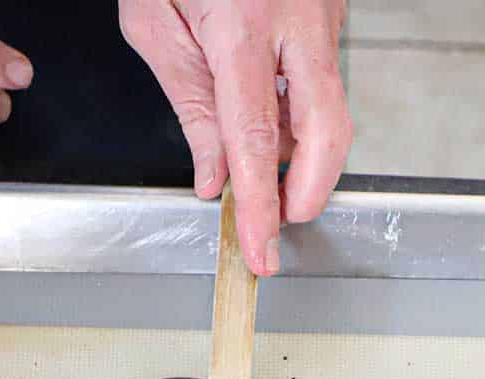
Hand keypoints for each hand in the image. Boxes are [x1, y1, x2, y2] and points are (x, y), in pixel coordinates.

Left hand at [120, 0, 351, 275]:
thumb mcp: (153, 20)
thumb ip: (189, 105)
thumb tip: (213, 177)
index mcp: (240, 22)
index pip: (257, 139)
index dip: (261, 205)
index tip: (261, 250)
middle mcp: (296, 20)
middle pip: (328, 132)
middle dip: (308, 190)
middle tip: (278, 219)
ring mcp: (323, 14)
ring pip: (331, 112)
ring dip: (300, 151)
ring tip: (262, 159)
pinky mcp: (331, 13)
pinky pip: (324, 82)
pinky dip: (300, 114)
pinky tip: (271, 112)